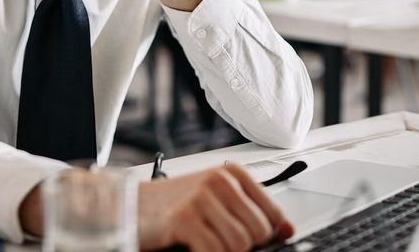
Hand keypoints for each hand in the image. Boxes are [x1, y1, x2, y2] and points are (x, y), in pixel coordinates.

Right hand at [138, 164, 294, 250]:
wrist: (130, 205)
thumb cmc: (174, 205)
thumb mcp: (218, 200)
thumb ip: (252, 211)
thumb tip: (288, 230)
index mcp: (233, 174)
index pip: (274, 213)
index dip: (268, 236)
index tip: (255, 243)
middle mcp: (221, 181)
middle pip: (259, 232)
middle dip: (245, 246)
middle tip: (220, 243)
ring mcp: (202, 198)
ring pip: (240, 244)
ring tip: (208, 244)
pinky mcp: (184, 218)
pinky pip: (216, 250)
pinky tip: (196, 248)